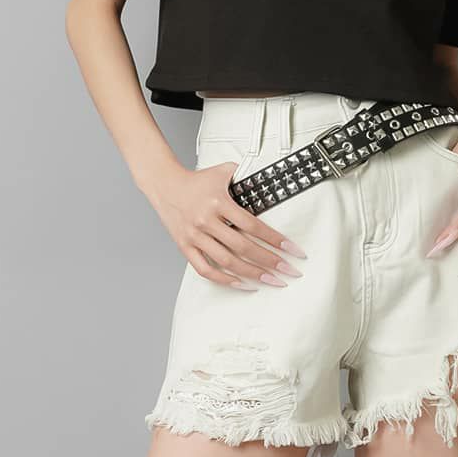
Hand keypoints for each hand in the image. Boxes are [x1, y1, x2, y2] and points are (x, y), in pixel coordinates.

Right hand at [150, 161, 306, 288]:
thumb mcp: (223, 171)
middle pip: (243, 247)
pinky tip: (243, 284)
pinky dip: (224, 280)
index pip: (253, 225)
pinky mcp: (185, 247)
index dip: (274, 239)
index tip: (292, 250)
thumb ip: (246, 176)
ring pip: (227, 262)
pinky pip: (205, 269)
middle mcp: (206, 221)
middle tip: (289, 270)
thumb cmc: (197, 180)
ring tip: (272, 281)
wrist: (165, 185)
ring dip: (252, 274)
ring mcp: (194, 236)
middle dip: (270, 261)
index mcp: (218, 202)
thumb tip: (270, 183)